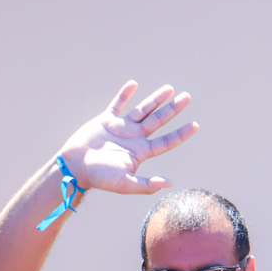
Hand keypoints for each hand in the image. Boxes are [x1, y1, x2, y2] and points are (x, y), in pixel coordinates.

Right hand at [60, 81, 197, 194]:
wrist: (76, 167)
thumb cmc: (100, 177)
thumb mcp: (125, 184)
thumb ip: (146, 185)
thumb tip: (169, 183)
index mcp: (140, 152)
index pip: (166, 142)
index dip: (181, 134)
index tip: (195, 125)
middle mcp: (134, 138)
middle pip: (158, 121)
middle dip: (173, 109)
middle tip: (187, 97)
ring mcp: (121, 128)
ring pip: (143, 110)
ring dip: (156, 99)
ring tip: (170, 89)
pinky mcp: (106, 120)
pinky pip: (118, 104)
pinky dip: (125, 94)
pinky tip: (134, 85)